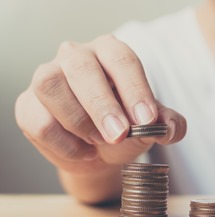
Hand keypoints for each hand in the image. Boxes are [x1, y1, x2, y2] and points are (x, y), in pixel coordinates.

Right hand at [15, 34, 185, 175]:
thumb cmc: (124, 128)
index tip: (146, 119)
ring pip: (51, 86)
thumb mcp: (149, 125)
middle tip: (119, 134)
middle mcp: (77, 56)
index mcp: (110, 52)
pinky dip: (62, 143)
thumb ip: (168, 124)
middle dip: (102, 105)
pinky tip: (83, 152)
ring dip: (78, 120)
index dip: (135, 89)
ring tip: (99, 142)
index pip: (122, 59)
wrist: (96, 151)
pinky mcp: (28, 104)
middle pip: (82, 68)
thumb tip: (172, 128)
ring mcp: (48, 77)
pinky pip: (37, 120)